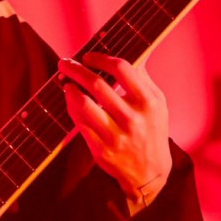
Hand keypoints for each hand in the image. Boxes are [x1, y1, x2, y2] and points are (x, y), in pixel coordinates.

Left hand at [58, 53, 172, 209]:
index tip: (88, 56)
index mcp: (149, 102)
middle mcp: (133, 118)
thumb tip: (132, 48)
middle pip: (97, 84)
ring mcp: (116, 135)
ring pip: (83, 104)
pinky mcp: (101, 149)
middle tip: (64, 62)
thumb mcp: (156, 103)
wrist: (150, 172)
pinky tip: (69, 99)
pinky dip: (71, 107)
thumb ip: (142, 77)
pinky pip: (79, 122)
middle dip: (76, 69)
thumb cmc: (152, 128)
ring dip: (69, 89)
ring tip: (65, 82)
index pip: (122, 68)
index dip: (101, 58)